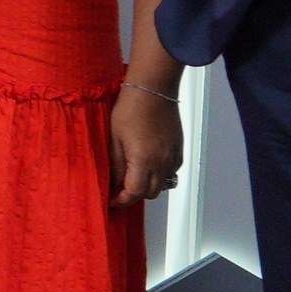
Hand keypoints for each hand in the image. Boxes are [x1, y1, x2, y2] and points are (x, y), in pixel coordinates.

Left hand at [108, 79, 183, 208]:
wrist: (152, 90)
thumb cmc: (130, 110)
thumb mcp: (114, 139)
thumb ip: (115, 165)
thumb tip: (112, 183)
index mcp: (143, 162)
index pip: (133, 193)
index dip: (120, 201)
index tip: (111, 201)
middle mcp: (162, 163)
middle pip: (150, 193)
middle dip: (134, 195)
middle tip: (119, 190)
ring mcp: (173, 156)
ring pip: (163, 184)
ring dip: (148, 186)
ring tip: (134, 177)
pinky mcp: (179, 148)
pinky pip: (172, 171)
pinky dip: (161, 174)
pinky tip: (149, 164)